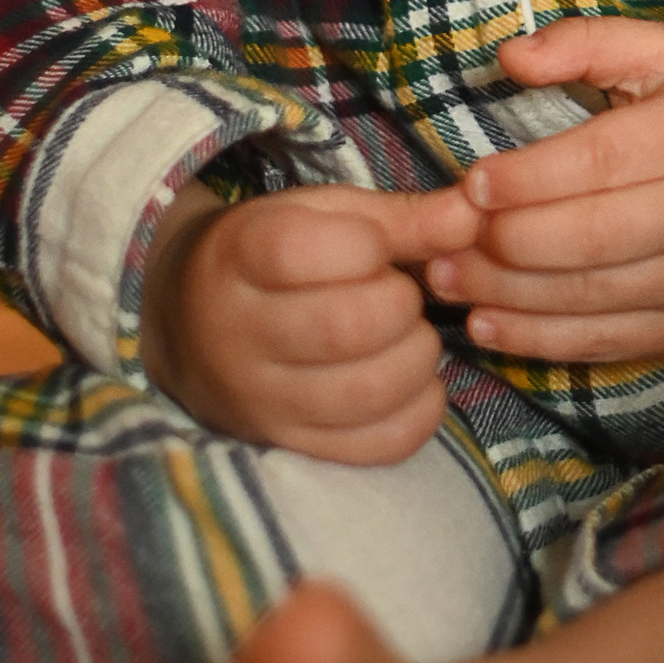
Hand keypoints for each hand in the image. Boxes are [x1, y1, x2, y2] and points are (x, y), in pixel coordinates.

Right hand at [142, 177, 478, 463]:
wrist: (190, 324)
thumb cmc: (273, 257)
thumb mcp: (323, 216)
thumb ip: (401, 217)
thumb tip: (473, 216)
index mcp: (238, 257)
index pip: (299, 253)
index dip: (365, 245)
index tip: (374, 247)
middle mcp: (239, 335)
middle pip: (343, 328)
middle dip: (400, 305)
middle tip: (400, 295)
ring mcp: (261, 400)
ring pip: (365, 393)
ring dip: (416, 359)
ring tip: (408, 337)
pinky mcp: (289, 445)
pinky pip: (374, 446)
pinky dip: (418, 413)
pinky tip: (412, 382)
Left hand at [439, 20, 663, 362]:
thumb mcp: (663, 53)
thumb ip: (583, 43)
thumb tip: (508, 58)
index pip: (599, 164)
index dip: (526, 179)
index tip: (470, 183)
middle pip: (586, 239)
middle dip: (502, 242)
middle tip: (443, 234)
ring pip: (585, 298)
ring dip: (502, 293)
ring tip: (443, 277)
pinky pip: (601, 343)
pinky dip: (535, 339)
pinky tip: (486, 321)